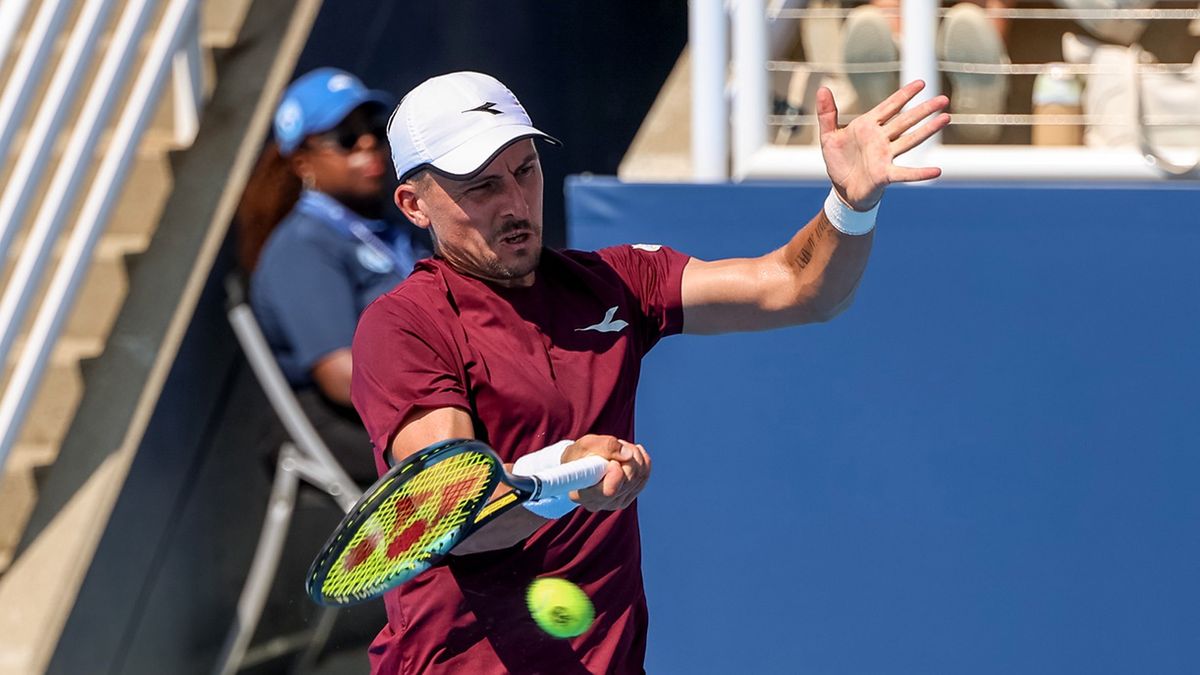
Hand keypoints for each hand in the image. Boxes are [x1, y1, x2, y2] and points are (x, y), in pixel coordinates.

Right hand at [560, 434, 650, 510]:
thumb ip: (605, 446)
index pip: (609, 491)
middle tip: (618, 443)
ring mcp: (615, 503)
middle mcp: (600, 503)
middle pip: (628, 481)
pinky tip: (632, 453)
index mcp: (583, 494)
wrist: (579, 465)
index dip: (616, 473)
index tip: (613, 461)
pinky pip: (644, 477)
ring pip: (639, 477)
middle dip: (628, 456)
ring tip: (620, 448)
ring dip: (635, 455)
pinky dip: (642, 461)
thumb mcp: (586, 444)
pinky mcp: (626, 498)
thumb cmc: (579, 455)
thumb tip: (628, 454)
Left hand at [818, 80, 949, 211]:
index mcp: (868, 126)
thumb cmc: (839, 162)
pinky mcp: (885, 174)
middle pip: (906, 121)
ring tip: (946, 118)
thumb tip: (822, 88)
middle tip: (944, 99)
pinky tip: (937, 171)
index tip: (921, 83)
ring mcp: (885, 156)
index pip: (889, 107)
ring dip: (928, 130)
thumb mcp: (828, 136)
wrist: (841, 189)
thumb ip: (826, 113)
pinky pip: (905, 173)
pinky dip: (920, 172)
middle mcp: (880, 139)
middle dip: (924, 110)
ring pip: (910, 140)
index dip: (905, 95)